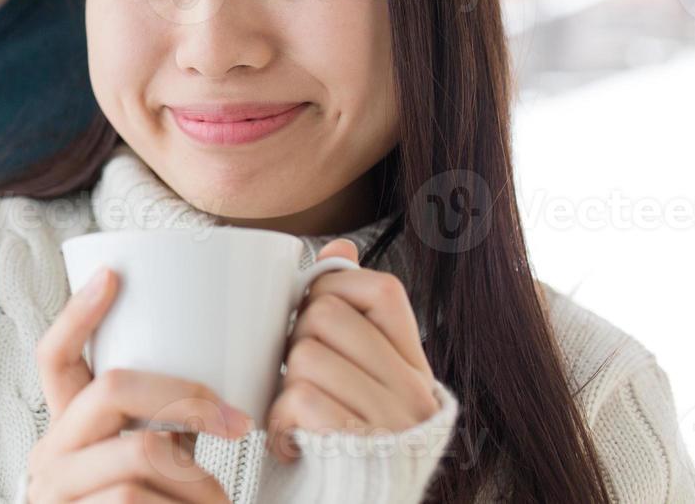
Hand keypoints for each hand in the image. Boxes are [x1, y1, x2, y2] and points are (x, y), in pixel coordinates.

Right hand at [25, 267, 250, 502]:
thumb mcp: (158, 463)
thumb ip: (169, 419)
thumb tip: (233, 346)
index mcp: (67, 428)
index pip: (54, 355)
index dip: (79, 311)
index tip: (115, 274)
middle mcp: (49, 457)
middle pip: (111, 390)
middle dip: (185, 396)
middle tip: (239, 424)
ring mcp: (56, 497)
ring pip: (137, 456)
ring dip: (197, 480)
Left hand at [266, 239, 439, 463]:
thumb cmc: (343, 442)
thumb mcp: (358, 378)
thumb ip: (351, 313)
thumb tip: (339, 247)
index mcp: (415, 367)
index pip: (383, 290)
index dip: (332, 291)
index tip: (314, 320)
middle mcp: (414, 392)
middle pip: (326, 316)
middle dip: (296, 341)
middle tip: (301, 379)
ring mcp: (392, 422)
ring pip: (306, 354)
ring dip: (283, 385)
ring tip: (296, 414)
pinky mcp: (358, 448)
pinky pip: (299, 399)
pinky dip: (279, 421)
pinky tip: (290, 441)